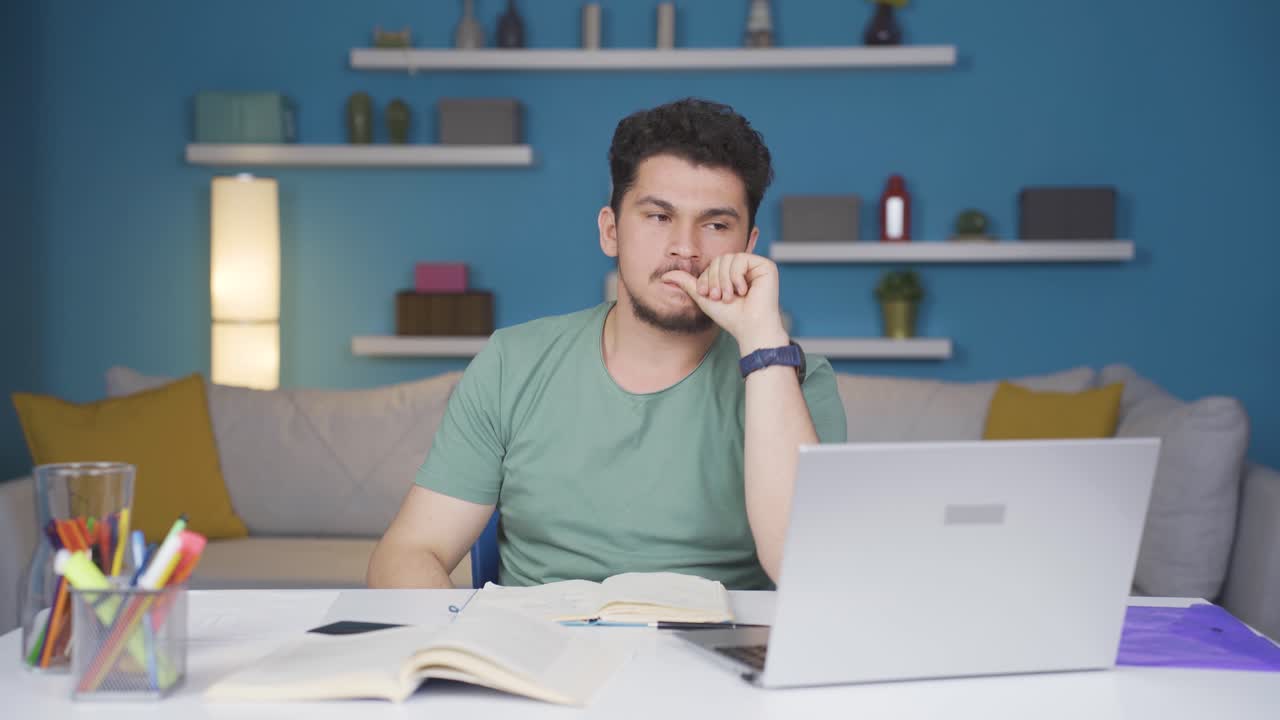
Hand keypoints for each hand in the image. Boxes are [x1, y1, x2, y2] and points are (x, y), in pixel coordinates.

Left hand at [662, 253, 788, 354]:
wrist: (749, 328)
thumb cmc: (730, 317)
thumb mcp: (703, 297)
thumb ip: (687, 283)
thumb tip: (664, 276)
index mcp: (733, 273)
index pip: (713, 264)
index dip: (707, 278)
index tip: (709, 295)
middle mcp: (746, 268)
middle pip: (720, 259)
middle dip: (715, 279)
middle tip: (719, 297)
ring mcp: (756, 266)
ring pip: (729, 259)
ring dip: (725, 280)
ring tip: (730, 297)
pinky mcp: (766, 266)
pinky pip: (742, 259)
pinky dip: (737, 276)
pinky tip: (743, 291)